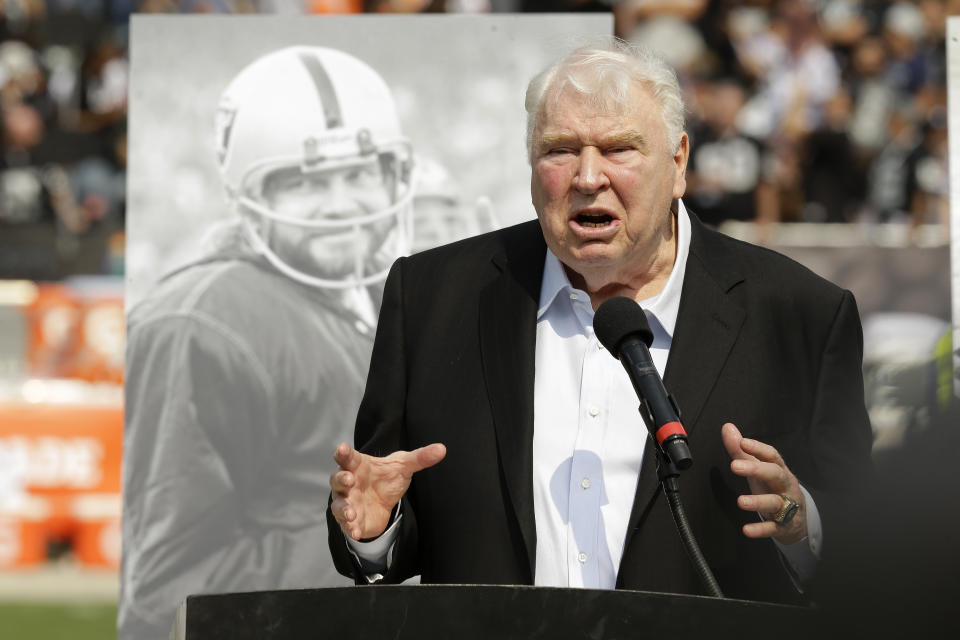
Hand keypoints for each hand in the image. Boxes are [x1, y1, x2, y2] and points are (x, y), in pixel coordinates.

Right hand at [329, 442, 445, 540]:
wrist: (385, 504)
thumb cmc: (387, 478)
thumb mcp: (404, 467)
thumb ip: (420, 458)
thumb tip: (442, 449)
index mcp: (358, 465)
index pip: (347, 456)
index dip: (343, 452)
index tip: (343, 448)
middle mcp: (348, 483)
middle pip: (337, 479)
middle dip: (341, 479)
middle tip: (349, 479)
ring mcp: (348, 501)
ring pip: (338, 504)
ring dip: (343, 508)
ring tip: (351, 513)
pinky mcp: (351, 520)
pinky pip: (346, 524)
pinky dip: (350, 528)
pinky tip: (356, 531)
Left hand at [721, 422, 806, 544]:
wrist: (797, 520)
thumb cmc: (773, 488)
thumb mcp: (758, 469)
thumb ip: (742, 450)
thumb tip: (727, 428)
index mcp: (779, 470)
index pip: (772, 456)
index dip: (758, 448)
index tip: (742, 442)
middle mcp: (785, 486)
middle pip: (775, 475)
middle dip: (757, 469)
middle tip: (735, 466)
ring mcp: (786, 507)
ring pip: (775, 502)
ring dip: (758, 501)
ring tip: (741, 501)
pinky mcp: (782, 526)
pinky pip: (772, 528)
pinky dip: (760, 529)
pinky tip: (747, 530)